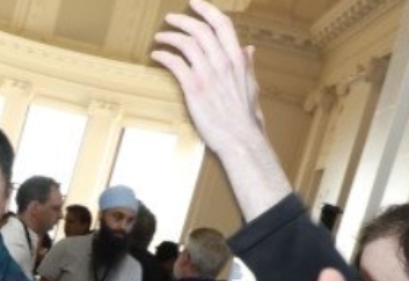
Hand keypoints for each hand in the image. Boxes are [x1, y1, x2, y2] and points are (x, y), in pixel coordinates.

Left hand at [151, 0, 291, 218]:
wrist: (240, 138)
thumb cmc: (244, 117)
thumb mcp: (251, 86)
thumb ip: (247, 66)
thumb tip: (248, 49)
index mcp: (238, 59)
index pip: (222, 24)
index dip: (207, 10)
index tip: (194, 3)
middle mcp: (223, 62)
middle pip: (200, 29)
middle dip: (182, 20)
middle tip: (169, 20)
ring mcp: (208, 74)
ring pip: (186, 43)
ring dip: (169, 37)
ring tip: (159, 38)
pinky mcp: (194, 88)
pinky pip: (176, 63)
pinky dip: (164, 56)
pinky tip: (156, 56)